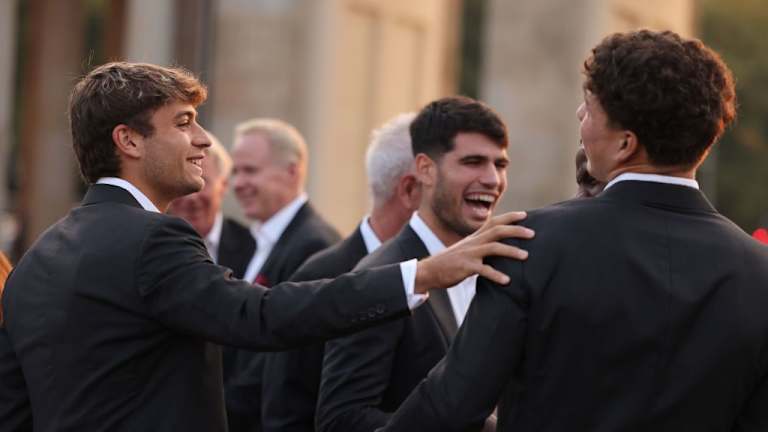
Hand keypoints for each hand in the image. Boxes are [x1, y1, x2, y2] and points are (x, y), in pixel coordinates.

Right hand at [414, 211, 533, 293]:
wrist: (430, 271)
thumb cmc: (451, 262)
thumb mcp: (466, 249)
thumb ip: (481, 245)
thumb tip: (497, 245)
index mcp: (474, 237)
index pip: (494, 222)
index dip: (509, 217)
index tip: (525, 215)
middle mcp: (473, 242)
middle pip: (497, 231)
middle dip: (516, 231)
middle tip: (533, 233)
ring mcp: (469, 254)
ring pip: (494, 248)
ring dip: (511, 251)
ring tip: (526, 256)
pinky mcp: (466, 267)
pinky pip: (484, 270)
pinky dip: (496, 275)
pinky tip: (507, 281)